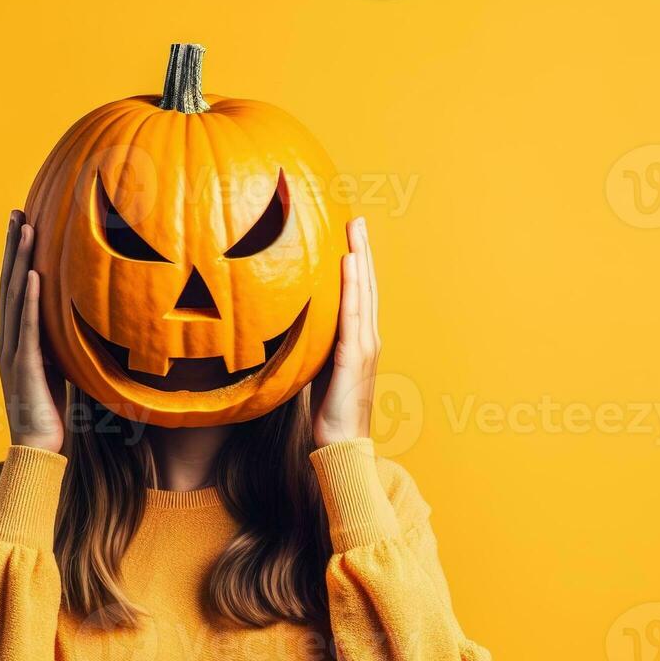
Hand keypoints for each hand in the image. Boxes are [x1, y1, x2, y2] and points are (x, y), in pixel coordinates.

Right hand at [0, 210, 64, 451]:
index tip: (22, 223)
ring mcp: (13, 351)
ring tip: (25, 229)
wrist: (37, 447)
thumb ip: (56, 342)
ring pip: (14, 297)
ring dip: (20, 261)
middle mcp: (7, 340)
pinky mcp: (25, 365)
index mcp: (13, 339)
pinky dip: (28, 300)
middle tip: (16, 212)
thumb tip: (73, 320)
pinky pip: (27, 327)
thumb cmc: (49, 409)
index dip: (16, 256)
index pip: (13, 289)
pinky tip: (32, 276)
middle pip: (8, 284)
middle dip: (13, 247)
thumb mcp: (55, 366)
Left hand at [311, 217, 379, 447]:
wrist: (341, 442)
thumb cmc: (327, 410)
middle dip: (362, 250)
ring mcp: (364, 346)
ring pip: (363, 293)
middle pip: (365, 285)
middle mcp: (367, 337)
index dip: (357, 263)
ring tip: (355, 229)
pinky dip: (352, 287)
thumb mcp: (317, 368)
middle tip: (357, 218)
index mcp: (359, 339)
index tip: (350, 234)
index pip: (358, 293)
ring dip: (360, 258)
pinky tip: (348, 264)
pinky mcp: (354, 356)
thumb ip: (313, 344)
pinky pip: (353, 315)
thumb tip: (291, 324)